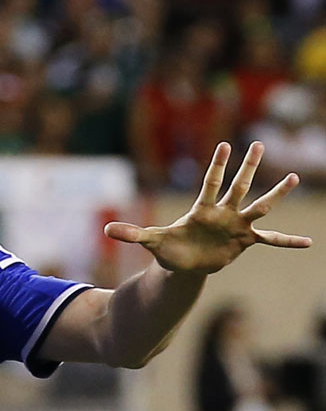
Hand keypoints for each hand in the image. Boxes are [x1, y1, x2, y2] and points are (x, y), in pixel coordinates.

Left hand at [105, 142, 311, 273]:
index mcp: (201, 210)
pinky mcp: (243, 242)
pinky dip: (286, 241)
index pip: (210, 183)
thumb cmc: (168, 249)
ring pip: (258, 206)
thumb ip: (131, 234)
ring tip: (294, 177)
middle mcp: (222, 213)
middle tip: (260, 145)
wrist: (183, 265)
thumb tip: (105, 229)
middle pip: (237, 187)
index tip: (225, 145)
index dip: (217, 165)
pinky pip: (269, 239)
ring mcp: (235, 226)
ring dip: (275, 194)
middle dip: (248, 168)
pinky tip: (308, 243)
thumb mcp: (150, 242)